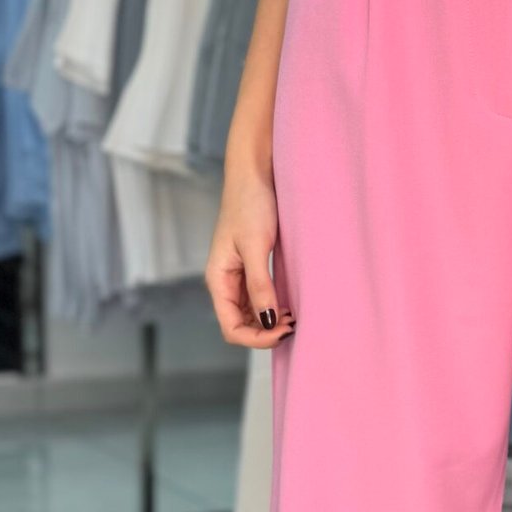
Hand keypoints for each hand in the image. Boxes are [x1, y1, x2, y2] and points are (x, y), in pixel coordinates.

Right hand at [205, 153, 294, 347]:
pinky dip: (272, 308)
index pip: (231, 328)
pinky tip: (289, 305)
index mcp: (218, 279)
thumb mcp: (256, 246)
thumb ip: (259, 284)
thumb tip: (267, 320)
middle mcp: (225, 282)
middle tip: (294, 324)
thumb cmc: (250, 204)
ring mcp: (237, 276)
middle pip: (240, 325)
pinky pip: (259, 299)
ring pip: (250, 315)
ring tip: (293, 317)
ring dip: (270, 323)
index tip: (284, 331)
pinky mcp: (251, 267)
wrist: (254, 173)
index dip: (256, 338)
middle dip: (265, 332)